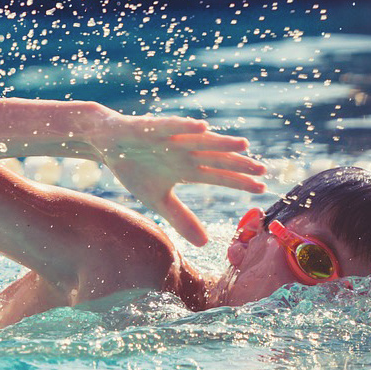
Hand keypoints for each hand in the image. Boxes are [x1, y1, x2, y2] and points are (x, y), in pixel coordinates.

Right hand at [93, 111, 266, 245]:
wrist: (107, 144)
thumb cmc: (135, 168)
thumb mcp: (158, 200)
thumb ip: (181, 218)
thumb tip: (205, 243)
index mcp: (187, 169)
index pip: (219, 176)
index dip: (239, 182)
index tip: (261, 189)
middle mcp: (185, 152)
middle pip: (216, 158)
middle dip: (238, 164)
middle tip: (263, 170)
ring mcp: (171, 138)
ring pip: (200, 141)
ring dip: (221, 143)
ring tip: (243, 146)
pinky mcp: (152, 127)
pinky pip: (171, 126)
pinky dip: (186, 126)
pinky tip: (203, 127)